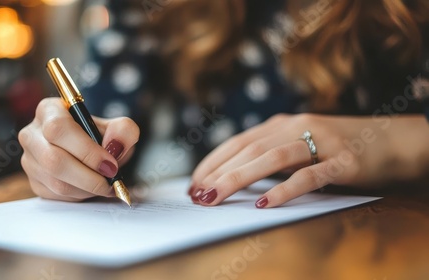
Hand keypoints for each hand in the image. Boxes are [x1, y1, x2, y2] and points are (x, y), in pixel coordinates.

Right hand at [19, 97, 139, 201]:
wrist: (94, 153)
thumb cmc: (101, 136)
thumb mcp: (117, 127)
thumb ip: (123, 131)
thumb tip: (114, 145)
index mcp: (49, 111)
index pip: (58, 129)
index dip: (86, 150)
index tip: (110, 164)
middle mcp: (32, 134)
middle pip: (53, 160)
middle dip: (88, 176)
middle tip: (111, 180)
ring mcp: (30, 160)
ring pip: (55, 182)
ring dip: (86, 188)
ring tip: (106, 184)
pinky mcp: (34, 182)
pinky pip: (56, 195)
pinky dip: (79, 195)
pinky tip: (91, 187)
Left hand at [189, 113, 428, 207]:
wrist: (394, 140)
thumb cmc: (339, 147)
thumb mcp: (301, 146)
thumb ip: (272, 156)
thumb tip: (235, 178)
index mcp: (283, 124)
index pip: (238, 142)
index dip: (213, 161)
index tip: (194, 182)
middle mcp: (298, 127)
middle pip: (249, 149)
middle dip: (218, 173)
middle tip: (197, 195)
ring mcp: (322, 142)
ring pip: (272, 158)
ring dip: (239, 178)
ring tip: (216, 197)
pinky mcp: (345, 162)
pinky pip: (310, 176)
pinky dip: (285, 189)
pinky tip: (265, 203)